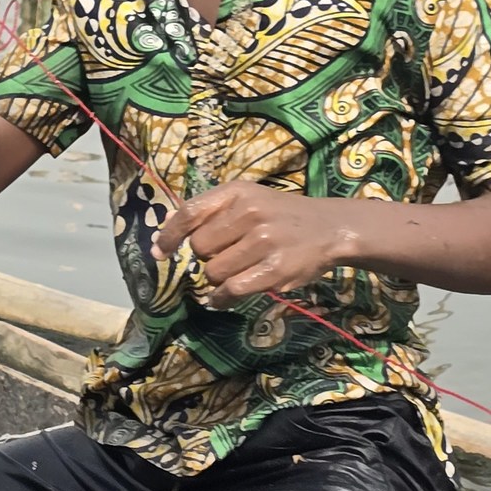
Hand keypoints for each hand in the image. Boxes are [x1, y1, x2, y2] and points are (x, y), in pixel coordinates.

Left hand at [152, 183, 350, 306]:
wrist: (329, 227)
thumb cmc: (280, 214)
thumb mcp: (248, 198)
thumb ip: (212, 213)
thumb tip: (166, 238)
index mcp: (237, 192)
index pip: (190, 212)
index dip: (170, 235)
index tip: (160, 252)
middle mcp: (249, 213)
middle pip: (201, 247)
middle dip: (207, 257)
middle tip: (226, 256)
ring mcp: (263, 242)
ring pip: (214, 272)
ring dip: (218, 279)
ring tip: (236, 272)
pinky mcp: (275, 270)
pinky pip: (232, 290)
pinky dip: (222, 298)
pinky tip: (225, 297)